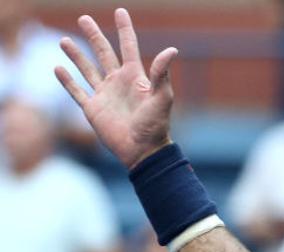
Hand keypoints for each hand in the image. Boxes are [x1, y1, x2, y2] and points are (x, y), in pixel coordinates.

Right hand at [54, 8, 177, 168]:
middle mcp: (118, 83)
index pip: (128, 47)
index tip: (120, 11)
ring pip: (87, 69)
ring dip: (75, 55)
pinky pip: (76, 92)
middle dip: (93, 35)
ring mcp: (104, 95)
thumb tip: (171, 50)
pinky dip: (66, 81)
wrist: (142, 151)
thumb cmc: (156, 125)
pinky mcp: (92, 109)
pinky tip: (57, 68)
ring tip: (63, 40)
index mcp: (135, 77)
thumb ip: (161, 74)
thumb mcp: (162, 98)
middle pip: (103, 53)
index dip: (125, 29)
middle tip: (84, 18)